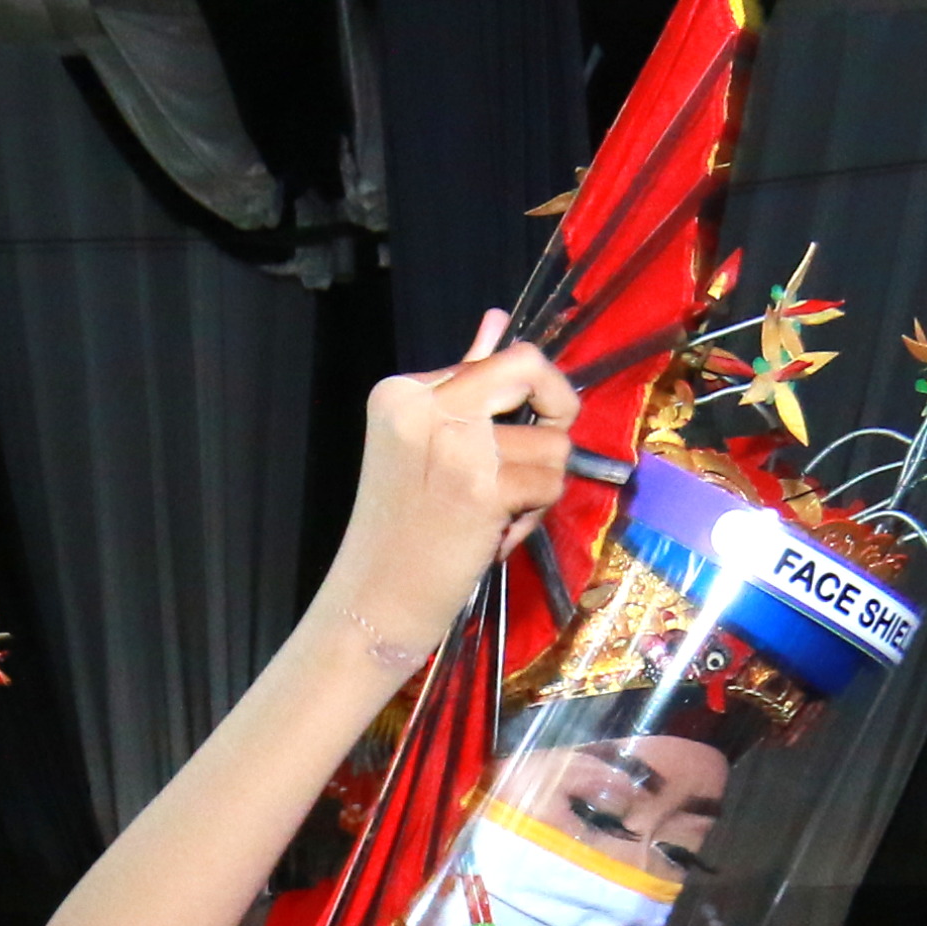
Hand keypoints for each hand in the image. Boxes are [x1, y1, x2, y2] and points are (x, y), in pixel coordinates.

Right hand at [324, 309, 581, 661]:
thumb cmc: (398, 533)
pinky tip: (494, 538)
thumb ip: (464, 383)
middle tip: (531, 462)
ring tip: (496, 517)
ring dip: (538, 486)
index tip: (511, 440)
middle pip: (530, 369)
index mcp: (404, 391)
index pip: (499, 360)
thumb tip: (498, 322)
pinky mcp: (481, 488)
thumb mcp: (421, 447)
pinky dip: (531, 517)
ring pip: (552, 441)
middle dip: (555, 412)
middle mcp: (425, 405)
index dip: (526, 400)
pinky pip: (548, 483)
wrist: (371, 604)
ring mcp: (454, 445)